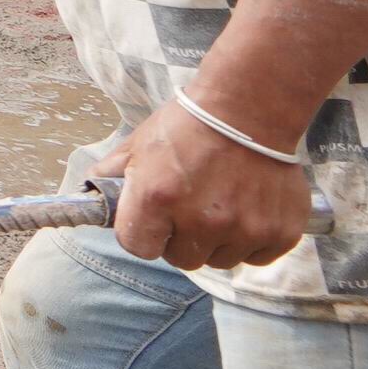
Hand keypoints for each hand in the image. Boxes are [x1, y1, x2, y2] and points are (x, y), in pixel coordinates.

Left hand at [101, 105, 316, 269]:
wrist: (250, 108)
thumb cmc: (189, 125)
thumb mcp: (138, 144)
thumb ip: (110, 174)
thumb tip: (88, 195)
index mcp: (157, 197)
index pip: (138, 247)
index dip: (143, 234)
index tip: (153, 222)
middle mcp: (201, 219)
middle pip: (182, 259)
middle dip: (181, 239)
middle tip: (191, 209)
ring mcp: (244, 228)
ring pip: (220, 260)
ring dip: (217, 241)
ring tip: (222, 203)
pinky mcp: (279, 233)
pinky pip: (256, 257)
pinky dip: (252, 241)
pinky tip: (248, 209)